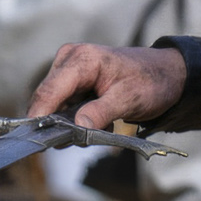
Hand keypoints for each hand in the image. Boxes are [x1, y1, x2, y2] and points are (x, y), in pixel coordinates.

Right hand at [28, 43, 186, 131]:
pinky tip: (98, 121)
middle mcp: (69, 60)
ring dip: (70, 123)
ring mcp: (69, 70)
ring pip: (54, 105)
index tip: (34, 140)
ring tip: (101, 126)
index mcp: (82, 59)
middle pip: (47, 99)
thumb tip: (76, 129)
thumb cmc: (150, 81)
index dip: (39, 116)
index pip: (50, 91)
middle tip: (81, 141)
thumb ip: (100, 113)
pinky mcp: (72, 81)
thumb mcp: (128, 100)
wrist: (166, 74)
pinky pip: (63, 105)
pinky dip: (76, 118)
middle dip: (58, 123)